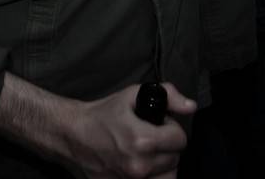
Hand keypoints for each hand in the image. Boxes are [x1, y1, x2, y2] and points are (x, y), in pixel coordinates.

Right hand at [63, 83, 194, 178]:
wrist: (74, 136)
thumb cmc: (102, 115)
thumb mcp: (132, 95)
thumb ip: (168, 95)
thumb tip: (190, 107)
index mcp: (142, 141)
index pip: (180, 140)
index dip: (171, 129)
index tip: (160, 126)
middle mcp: (139, 166)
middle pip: (175, 160)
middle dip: (167, 147)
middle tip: (152, 139)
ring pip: (168, 177)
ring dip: (163, 166)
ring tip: (149, 154)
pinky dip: (153, 177)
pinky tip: (143, 166)